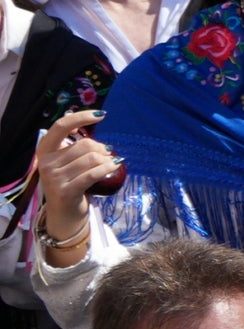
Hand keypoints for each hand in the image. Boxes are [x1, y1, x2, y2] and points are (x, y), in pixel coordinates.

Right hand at [34, 111, 115, 243]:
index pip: (60, 126)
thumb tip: (93, 118)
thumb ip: (75, 143)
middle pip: (84, 144)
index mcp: (44, 151)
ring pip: (92, 158)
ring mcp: (54, 179)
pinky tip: (115, 165)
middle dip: (101, 148)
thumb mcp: (65, 161)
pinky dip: (108, 167)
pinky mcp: (66, 192)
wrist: (63, 213)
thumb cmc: (69, 181)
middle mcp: (45, 164)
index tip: (100, 115)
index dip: (80, 117)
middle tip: (107, 154)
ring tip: (109, 163)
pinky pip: (94, 173)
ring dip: (107, 159)